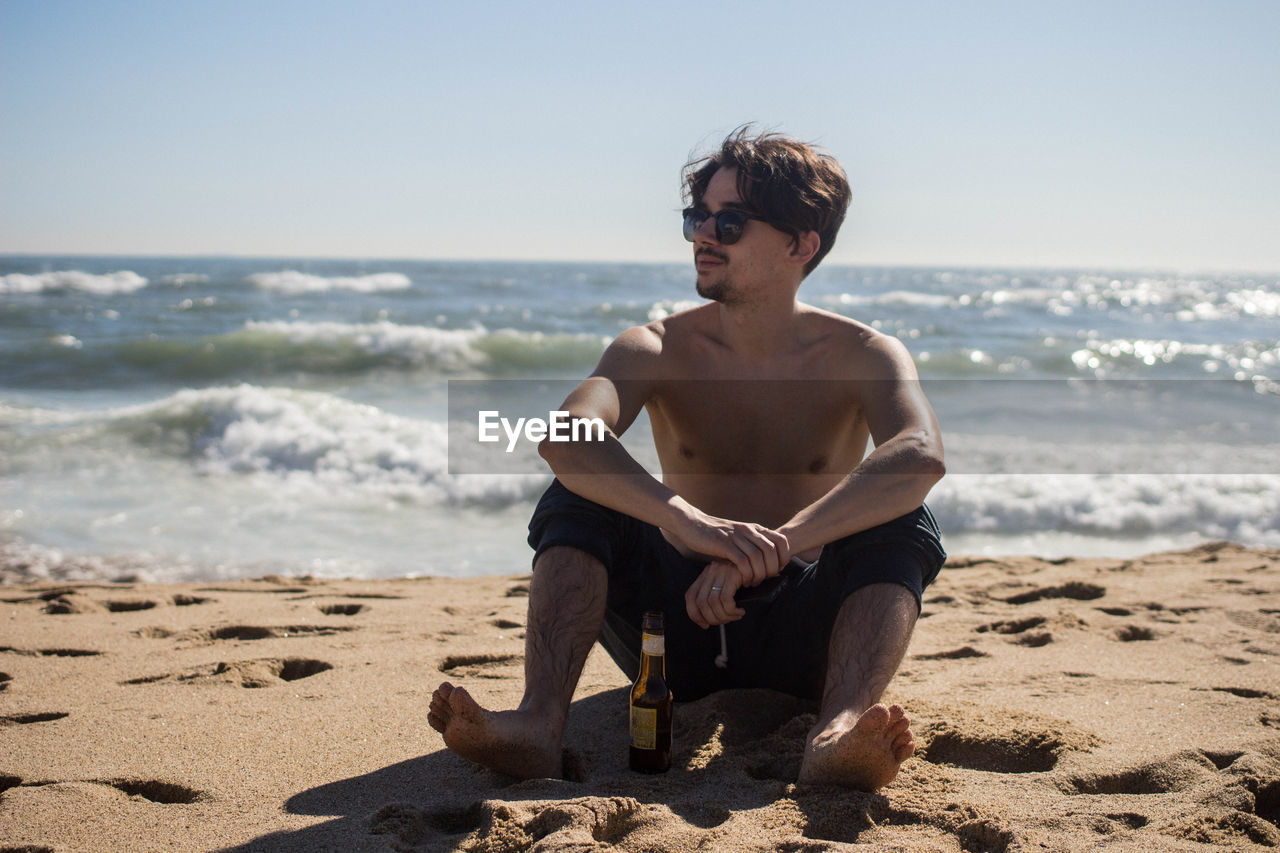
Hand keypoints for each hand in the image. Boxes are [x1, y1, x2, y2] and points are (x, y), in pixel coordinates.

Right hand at [670, 511, 789, 587]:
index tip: (778, 569)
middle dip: (772, 569)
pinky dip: (746, 574)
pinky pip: (742, 561)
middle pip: (771, 551)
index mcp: (754, 528)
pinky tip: (742, 581)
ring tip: (753, 583)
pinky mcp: (724, 544)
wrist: (693, 524)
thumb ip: (752, 544)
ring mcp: (736, 537)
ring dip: (759, 574)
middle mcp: (748, 530)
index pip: (781, 540)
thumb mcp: (738, 536)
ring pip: (758, 557)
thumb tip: (766, 563)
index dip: (784, 557)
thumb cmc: (715, 535)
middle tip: (765, 580)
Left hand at [685, 560, 745, 628]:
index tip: (705, 625)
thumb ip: (714, 599)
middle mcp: (711, 571)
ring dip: (725, 616)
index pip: (690, 596)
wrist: (762, 565)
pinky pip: (726, 599)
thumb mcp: (726, 588)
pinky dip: (732, 611)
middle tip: (725, 621)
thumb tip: (704, 623)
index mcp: (706, 574)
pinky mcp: (733, 574)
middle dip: (712, 618)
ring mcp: (721, 571)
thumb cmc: (746, 582)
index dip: (694, 614)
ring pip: (714, 602)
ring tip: (735, 617)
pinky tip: (740, 612)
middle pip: (701, 602)